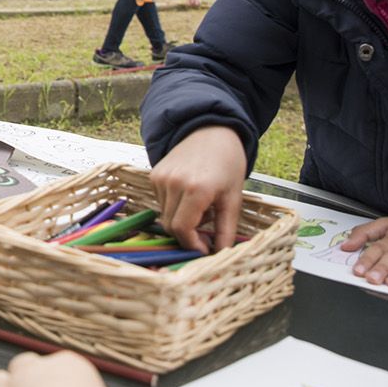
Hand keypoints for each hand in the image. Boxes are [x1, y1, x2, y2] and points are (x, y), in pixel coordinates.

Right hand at [150, 126, 247, 252]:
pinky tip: (190, 196)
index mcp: (196, 190)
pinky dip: (174, 207)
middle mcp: (173, 183)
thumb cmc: (228, 164)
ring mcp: (160, 177)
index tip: (204, 249)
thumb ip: (226, 230)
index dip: (192, 245)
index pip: (182, 230)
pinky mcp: (154, 174)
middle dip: (188, 235)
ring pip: (165, 215)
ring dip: (182, 220)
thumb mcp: (233, 198)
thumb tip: (220, 255)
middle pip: (171, 225)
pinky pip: (161, 202)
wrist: (212, 131)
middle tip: (206, 232)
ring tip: (201, 208)